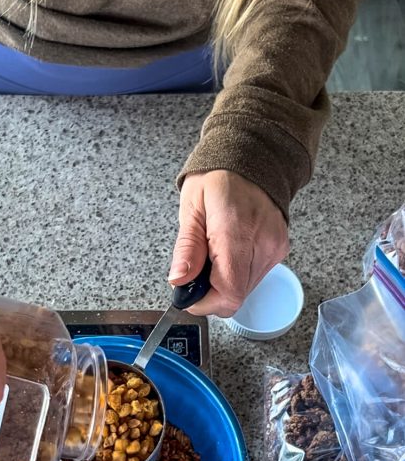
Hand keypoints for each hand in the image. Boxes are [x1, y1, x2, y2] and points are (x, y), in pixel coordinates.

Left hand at [169, 169, 288, 316]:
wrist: (252, 157)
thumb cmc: (218, 178)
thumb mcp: (191, 209)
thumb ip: (187, 249)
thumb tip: (179, 281)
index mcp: (236, 232)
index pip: (228, 292)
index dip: (205, 303)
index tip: (189, 296)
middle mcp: (262, 244)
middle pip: (236, 296)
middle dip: (211, 293)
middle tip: (197, 270)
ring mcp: (275, 248)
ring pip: (245, 289)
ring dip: (224, 284)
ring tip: (214, 254)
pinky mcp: (280, 250)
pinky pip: (255, 276)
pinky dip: (237, 273)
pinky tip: (230, 251)